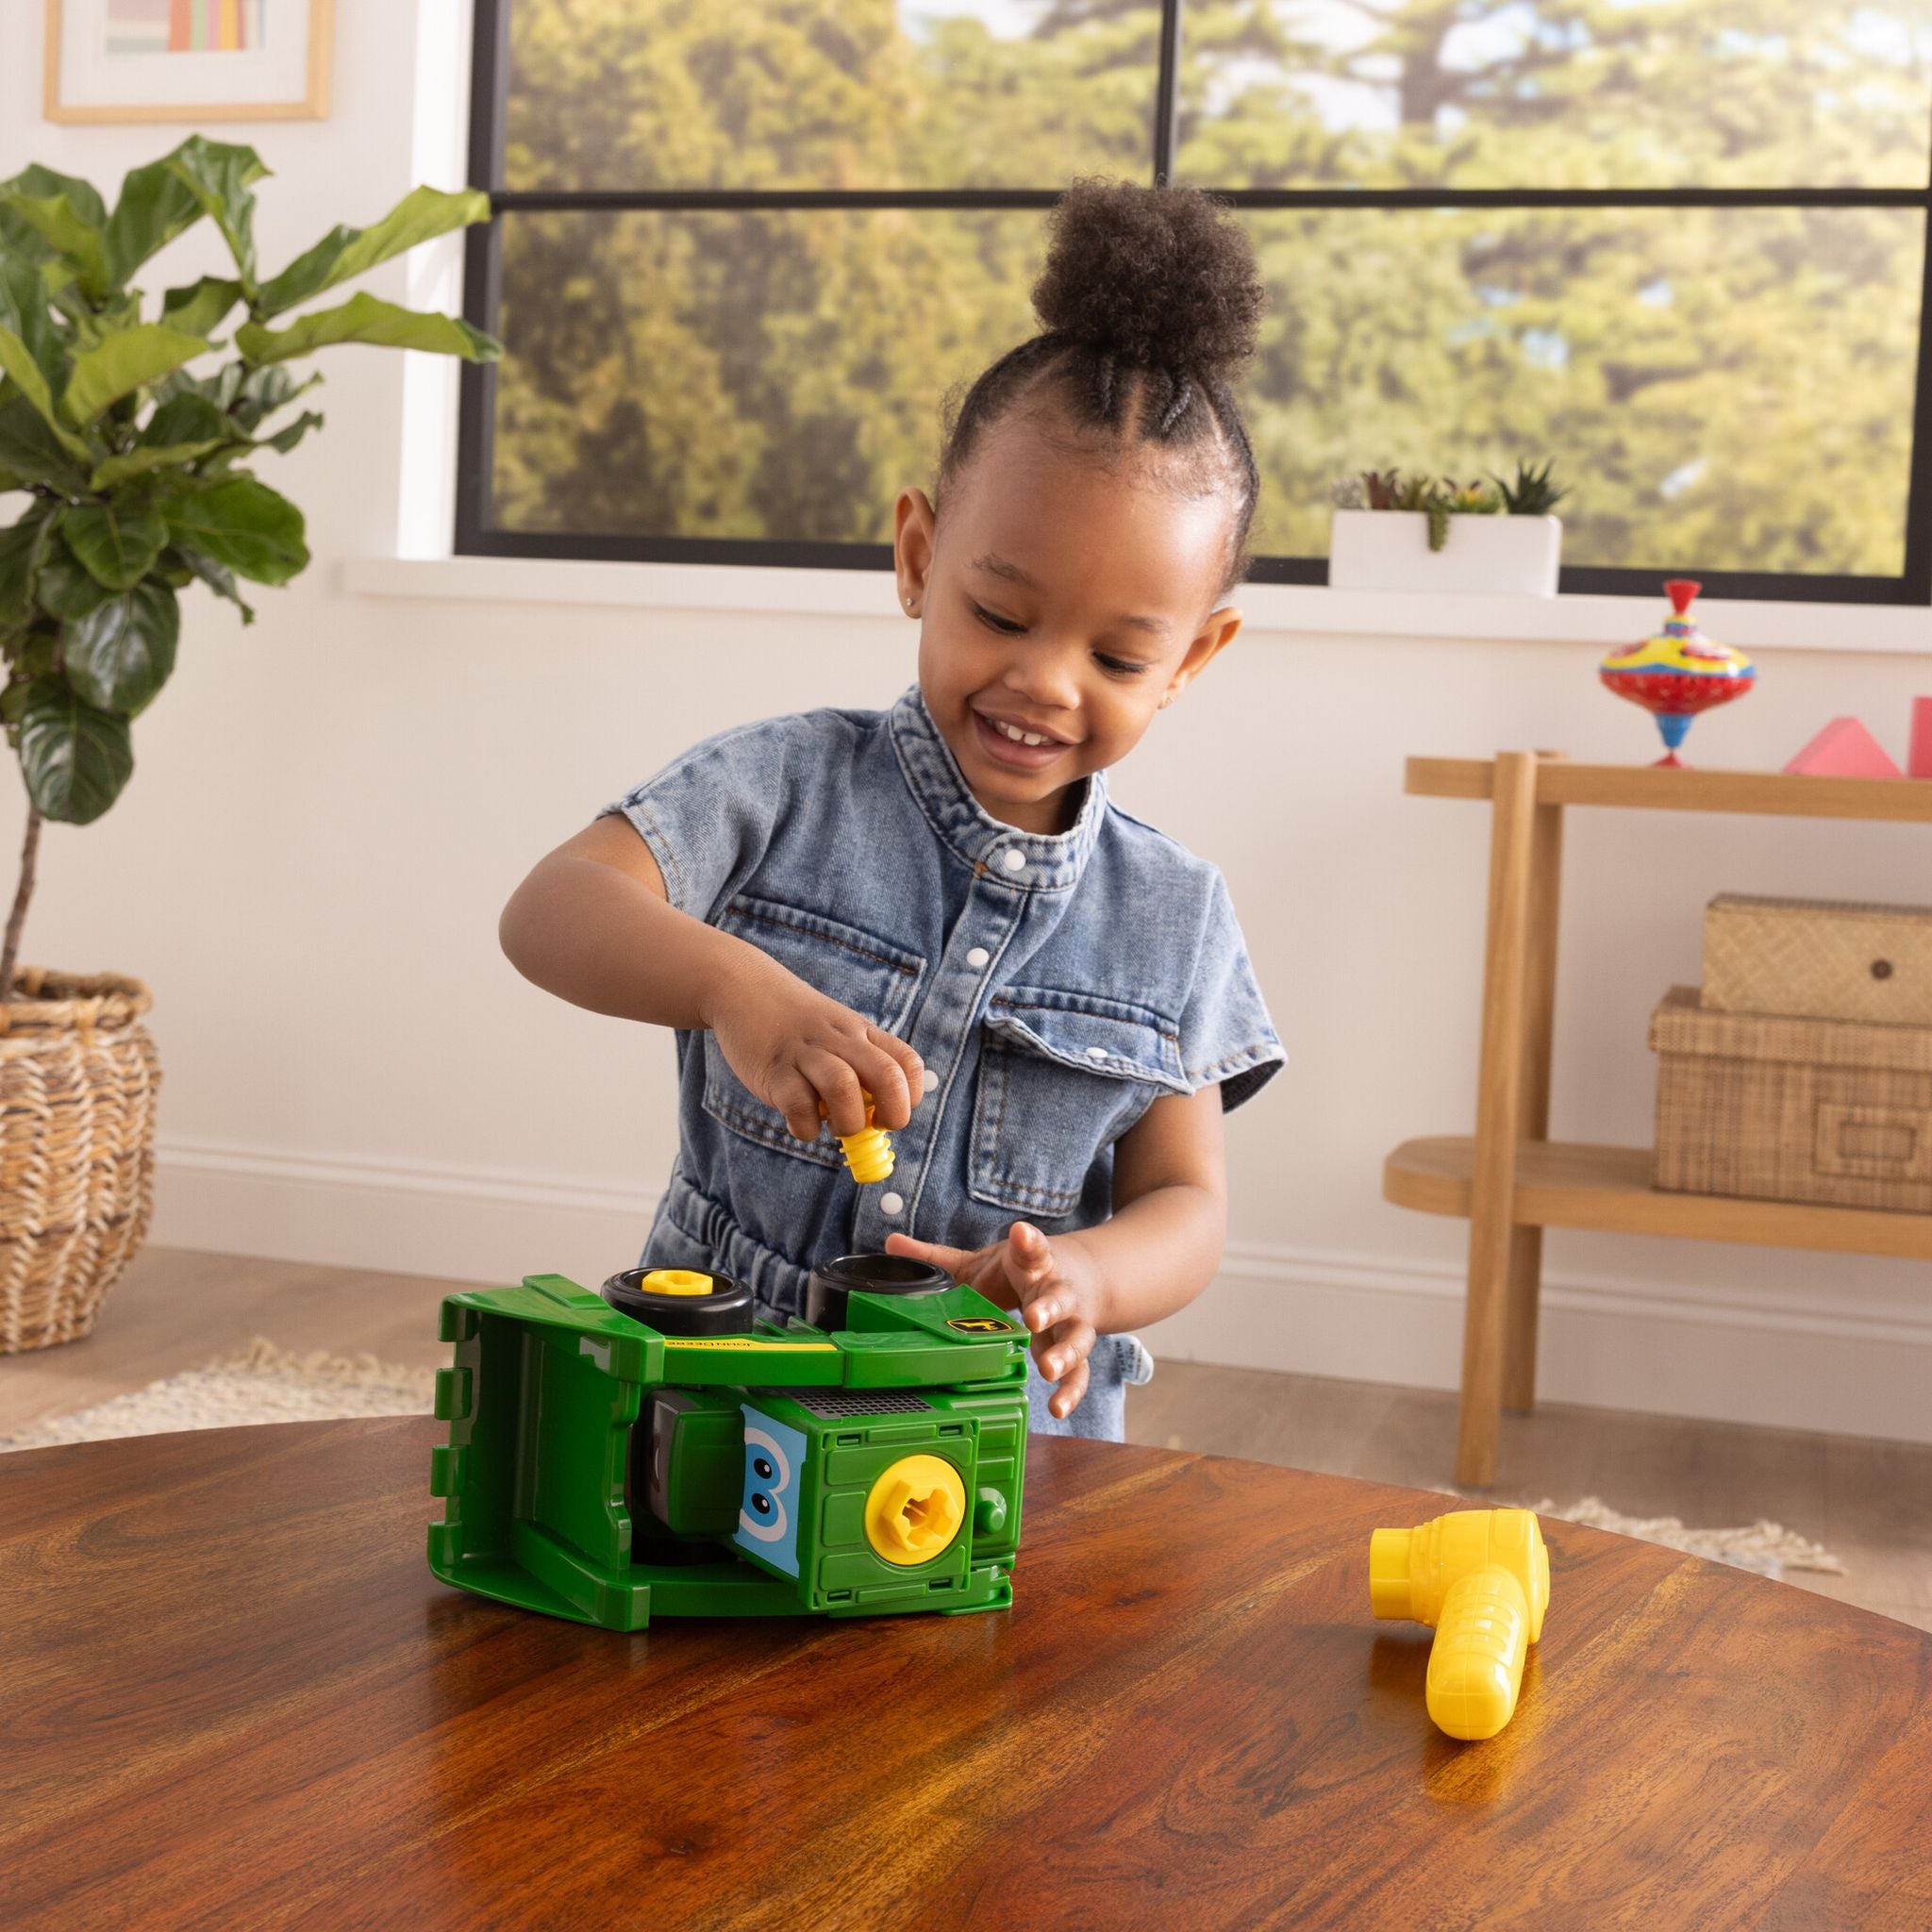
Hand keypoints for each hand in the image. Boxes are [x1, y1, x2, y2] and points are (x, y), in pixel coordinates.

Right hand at [704, 947, 922, 1140]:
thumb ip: (858, 1067)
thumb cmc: (796, 1024)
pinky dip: (806, 1127)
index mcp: (861, 1031)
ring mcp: (805, 1053)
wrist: (742, 988)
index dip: (910, 1095)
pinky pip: (798, 1107)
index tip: (890, 1112)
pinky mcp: (773, 1070)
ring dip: (848, 1121)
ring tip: (836, 1126)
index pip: (907, 1062)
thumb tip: (876, 1121)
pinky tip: (800, 1123)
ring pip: (843, 1087)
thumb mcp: (836, 1032)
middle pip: (886, 1076)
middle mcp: (839, 1040)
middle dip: (893, 1114)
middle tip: (875, 1127)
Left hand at [884, 1221, 1101, 1420]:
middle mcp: (1057, 1292)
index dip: (1028, 1242)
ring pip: (1076, 1337)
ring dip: (1064, 1353)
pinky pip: (1080, 1374)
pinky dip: (1072, 1392)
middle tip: (1033, 1317)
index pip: (1034, 1250)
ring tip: (1048, 1369)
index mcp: (1034, 1265)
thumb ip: (939, 1257)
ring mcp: (1070, 1322)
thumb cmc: (1025, 1272)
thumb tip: (891, 1243)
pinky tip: (1058, 1408)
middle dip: (1048, 1307)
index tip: (1020, 1233)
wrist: (1082, 1278)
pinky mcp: (1074, 1350)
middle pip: (1059, 1297)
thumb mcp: (983, 1262)